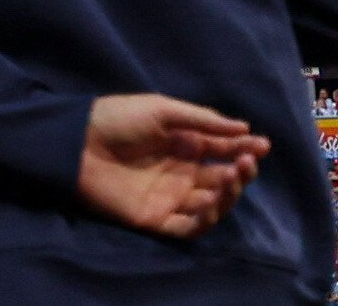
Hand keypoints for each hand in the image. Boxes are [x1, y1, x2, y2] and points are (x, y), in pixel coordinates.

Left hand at [77, 94, 267, 238]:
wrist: (74, 143)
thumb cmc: (115, 119)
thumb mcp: (161, 111)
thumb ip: (202, 121)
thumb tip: (244, 129)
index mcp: (183, 147)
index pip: (222, 152)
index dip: (243, 149)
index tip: (262, 145)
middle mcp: (181, 174)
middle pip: (222, 180)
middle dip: (240, 172)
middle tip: (247, 163)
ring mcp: (169, 198)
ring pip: (212, 205)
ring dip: (227, 195)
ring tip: (230, 176)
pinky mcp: (155, 219)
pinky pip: (188, 227)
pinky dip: (204, 219)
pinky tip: (210, 201)